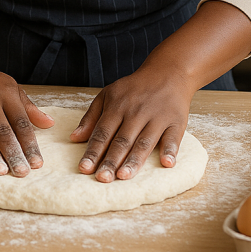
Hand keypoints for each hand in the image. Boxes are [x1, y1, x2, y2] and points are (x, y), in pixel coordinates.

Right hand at [0, 0, 54, 177]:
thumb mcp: (10, 88)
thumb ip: (28, 108)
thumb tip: (50, 124)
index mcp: (5, 93)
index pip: (20, 121)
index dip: (29, 143)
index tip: (37, 163)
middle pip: (2, 130)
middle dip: (13, 152)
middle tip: (22, 172)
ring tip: (1, 171)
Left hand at [69, 63, 195, 182]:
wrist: (167, 72)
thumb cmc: (134, 88)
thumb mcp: (108, 94)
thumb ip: (91, 116)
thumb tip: (74, 138)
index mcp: (117, 106)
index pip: (102, 133)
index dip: (93, 151)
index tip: (84, 169)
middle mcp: (136, 112)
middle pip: (122, 140)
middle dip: (111, 160)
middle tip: (102, 179)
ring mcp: (157, 117)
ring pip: (143, 142)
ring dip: (134, 160)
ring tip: (123, 176)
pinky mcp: (175, 121)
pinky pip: (173, 138)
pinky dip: (170, 150)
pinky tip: (167, 163)